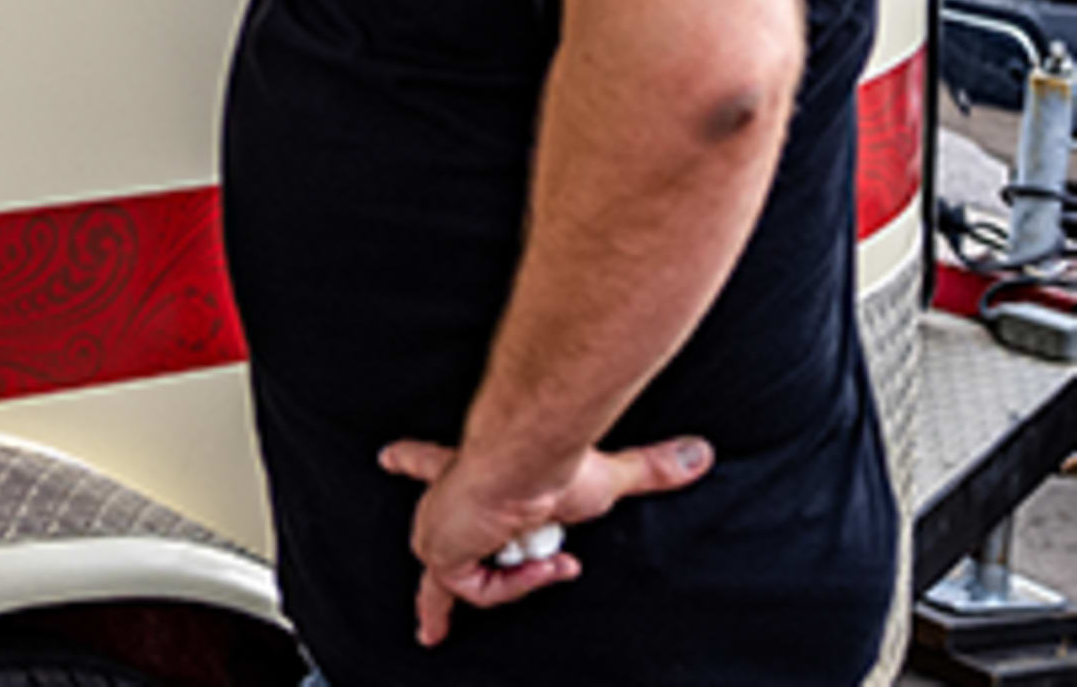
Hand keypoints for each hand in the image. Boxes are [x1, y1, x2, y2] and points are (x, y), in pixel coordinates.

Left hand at [380, 432, 712, 645]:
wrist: (524, 459)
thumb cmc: (554, 463)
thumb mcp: (606, 475)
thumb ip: (649, 469)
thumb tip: (700, 455)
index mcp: (474, 475)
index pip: (437, 467)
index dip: (413, 461)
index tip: (388, 457)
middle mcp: (448, 499)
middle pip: (432, 538)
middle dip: (434, 594)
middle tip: (430, 632)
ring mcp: (440, 527)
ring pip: (469, 574)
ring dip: (519, 574)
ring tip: (549, 554)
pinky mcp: (439, 553)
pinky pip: (478, 590)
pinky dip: (516, 583)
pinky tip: (538, 564)